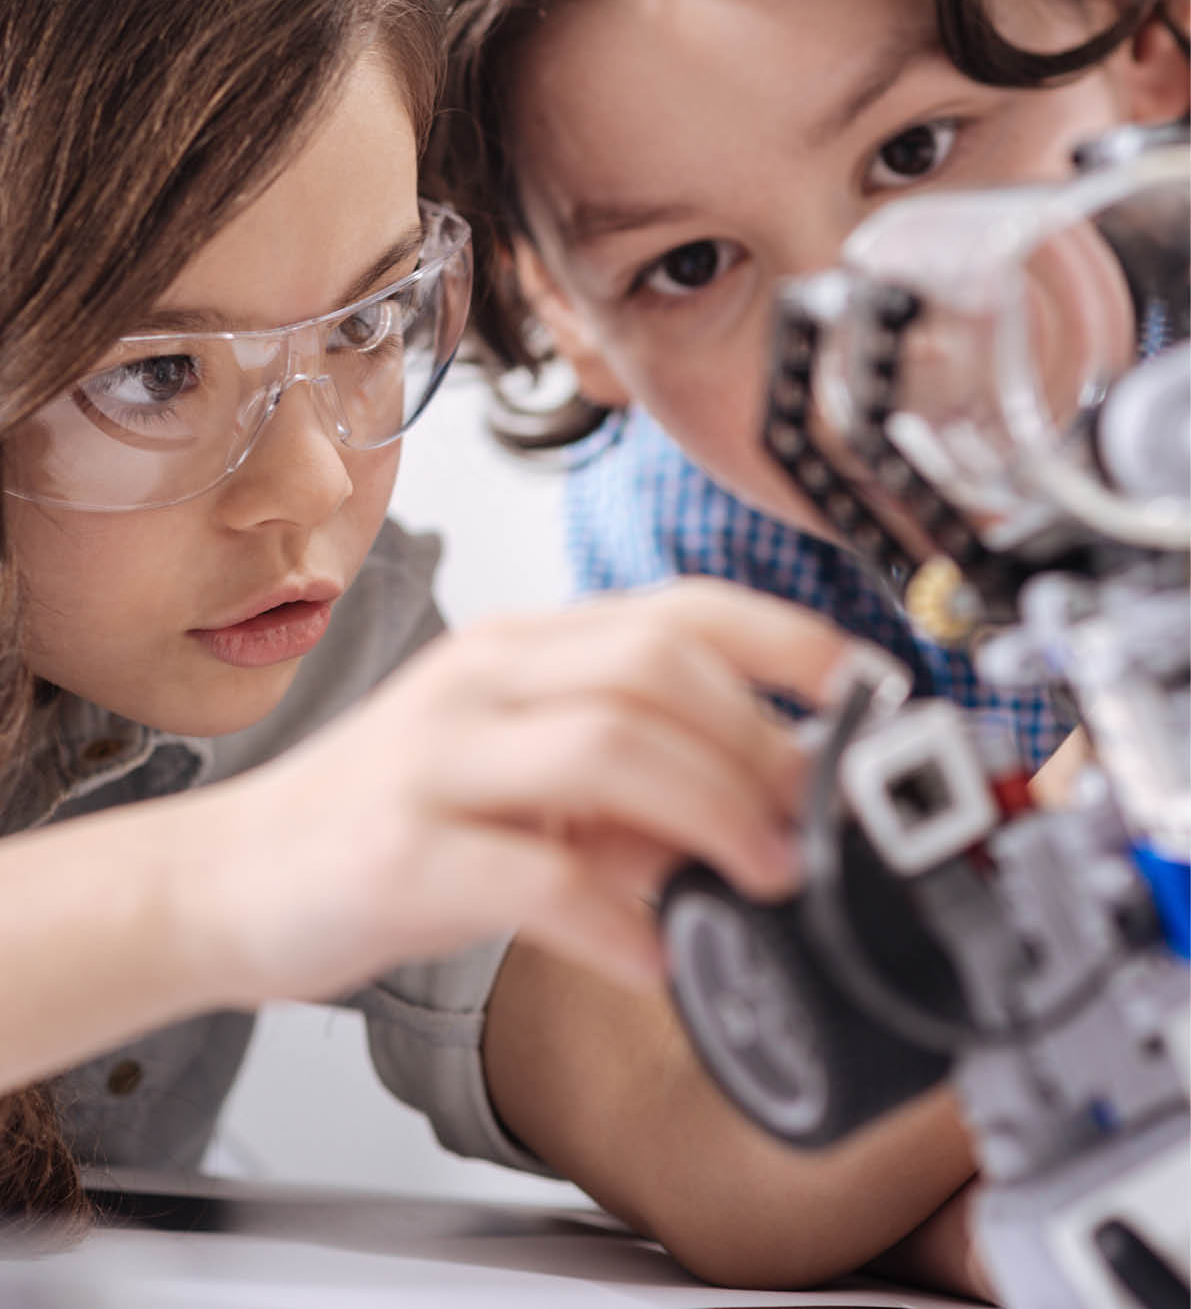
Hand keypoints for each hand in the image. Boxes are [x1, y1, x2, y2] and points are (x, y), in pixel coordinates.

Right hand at [171, 579, 906, 1007]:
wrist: (232, 879)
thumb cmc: (387, 822)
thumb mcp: (523, 787)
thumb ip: (631, 795)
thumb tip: (758, 827)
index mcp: (522, 647)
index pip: (678, 608)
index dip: (787, 640)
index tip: (865, 689)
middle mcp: (482, 679)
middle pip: (656, 668)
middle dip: (760, 742)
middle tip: (812, 821)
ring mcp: (437, 756)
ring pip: (608, 745)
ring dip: (712, 813)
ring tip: (763, 880)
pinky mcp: (403, 849)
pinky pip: (536, 875)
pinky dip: (618, 920)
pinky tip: (658, 958)